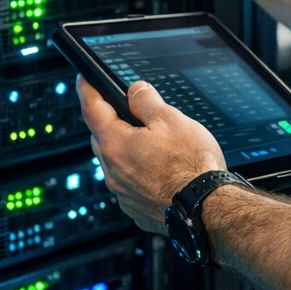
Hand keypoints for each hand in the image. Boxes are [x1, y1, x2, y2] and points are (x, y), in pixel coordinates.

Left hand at [78, 75, 226, 234]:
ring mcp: (123, 193)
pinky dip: (138, 172)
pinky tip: (161, 169)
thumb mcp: (171, 120)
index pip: (91, 109)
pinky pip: (130, 183)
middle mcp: (113, 171)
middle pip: (102, 137)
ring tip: (154, 142)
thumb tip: (135, 91)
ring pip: (116, 162)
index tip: (84, 80)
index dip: (87, 90)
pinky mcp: (136, 208)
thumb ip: (147, 101)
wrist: (206, 209)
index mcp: (116, 144)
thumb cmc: (192, 167)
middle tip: (125, 109)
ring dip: (126, 149)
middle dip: (109, 121)